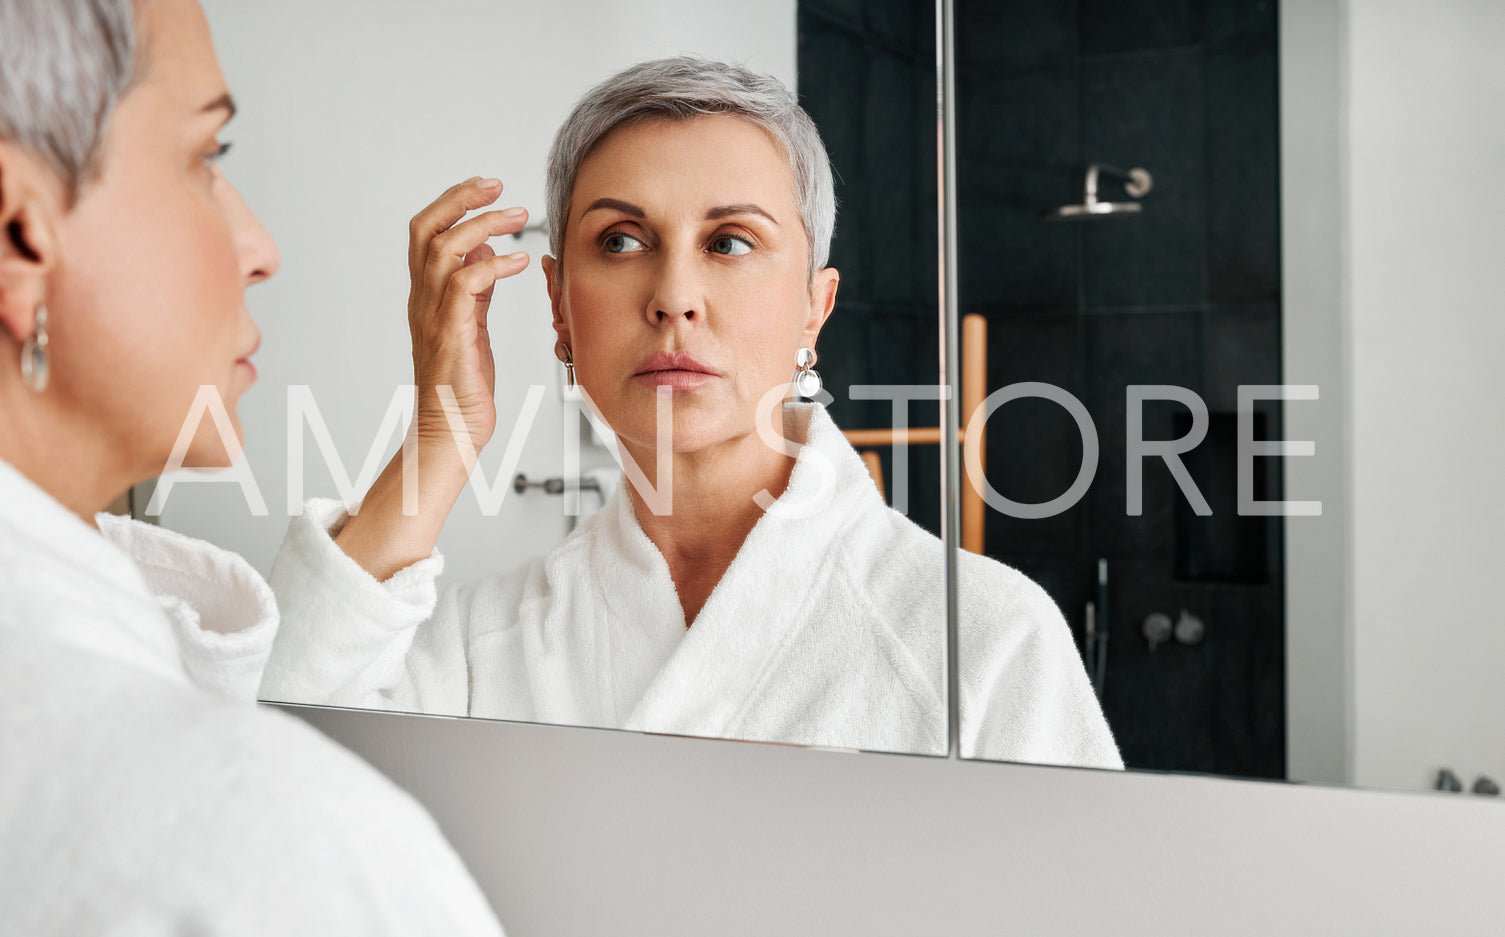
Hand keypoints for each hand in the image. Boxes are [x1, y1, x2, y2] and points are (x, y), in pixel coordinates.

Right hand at [406, 176, 530, 459]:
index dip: (453, 203)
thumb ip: (474, 286)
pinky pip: (467, 284)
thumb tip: (485, 249)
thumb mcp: (471, 322)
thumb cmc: (462, 381)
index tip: (486, 188)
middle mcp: (423, 297)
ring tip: (519, 216)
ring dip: (484, 225)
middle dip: (460, 199)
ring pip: (444, 248)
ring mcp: (434, 314)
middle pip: (426, 229)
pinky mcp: (451, 332)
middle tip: (497, 185)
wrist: (452, 427)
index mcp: (426, 293)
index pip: (426, 232)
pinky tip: (520, 262)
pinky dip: (495, 265)